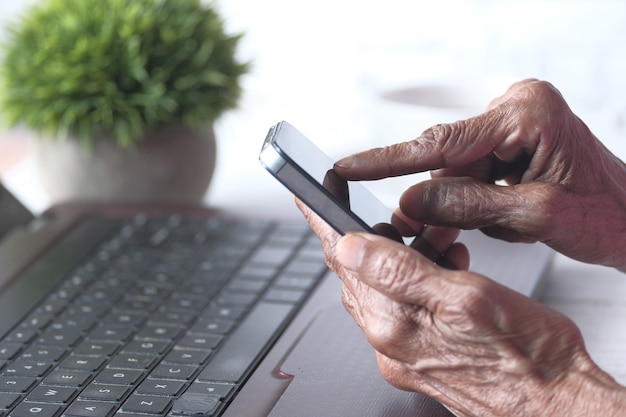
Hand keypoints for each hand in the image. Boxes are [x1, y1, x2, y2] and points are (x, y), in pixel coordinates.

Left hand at [297, 201, 625, 416]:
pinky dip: (422, 277)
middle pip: (361, 271)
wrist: (558, 405)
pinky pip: (407, 305)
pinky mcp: (424, 355)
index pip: (341, 260)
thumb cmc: (528, 359)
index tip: (310, 193)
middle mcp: (390, 342)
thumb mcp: (464, 299)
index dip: (323, 220)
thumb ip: (400, 271)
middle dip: (381, 233)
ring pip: (387, 285)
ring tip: (442, 239)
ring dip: (408, 253)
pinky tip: (448, 267)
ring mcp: (405, 351)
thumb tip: (348, 246)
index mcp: (392, 324)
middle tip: (411, 215)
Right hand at [334, 79, 625, 270]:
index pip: (442, 140)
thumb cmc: (608, 215)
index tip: (349, 167)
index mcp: (528, 114)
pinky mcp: (512, 145)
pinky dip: (471, 204)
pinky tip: (489, 220)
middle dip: (434, 198)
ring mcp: (515, 127)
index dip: (389, 159)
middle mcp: (518, 111)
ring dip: (457, 207)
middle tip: (413, 229)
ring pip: (456, 171)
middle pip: (447, 158)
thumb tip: (413, 199)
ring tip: (475, 231)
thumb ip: (469, 204)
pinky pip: (472, 175)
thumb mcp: (535, 215)